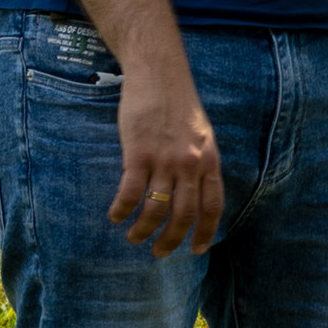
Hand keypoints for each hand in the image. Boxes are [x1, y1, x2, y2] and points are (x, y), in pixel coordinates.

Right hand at [108, 53, 222, 256]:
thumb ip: (201, 162)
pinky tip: (115, 216)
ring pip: (155, 209)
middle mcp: (190, 164)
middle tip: (159, 253)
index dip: (205, 233)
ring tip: (134, 238)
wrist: (159, 73)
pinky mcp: (138, 153)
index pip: (212, 206)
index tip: (196, 250)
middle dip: (171, 240)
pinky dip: (122, 209)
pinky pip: (130, 193)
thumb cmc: (179, 102)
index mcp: (209, 160)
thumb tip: (196, 192)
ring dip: (143, 230)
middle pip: (183, 215)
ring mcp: (165, 160)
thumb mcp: (202, 134)